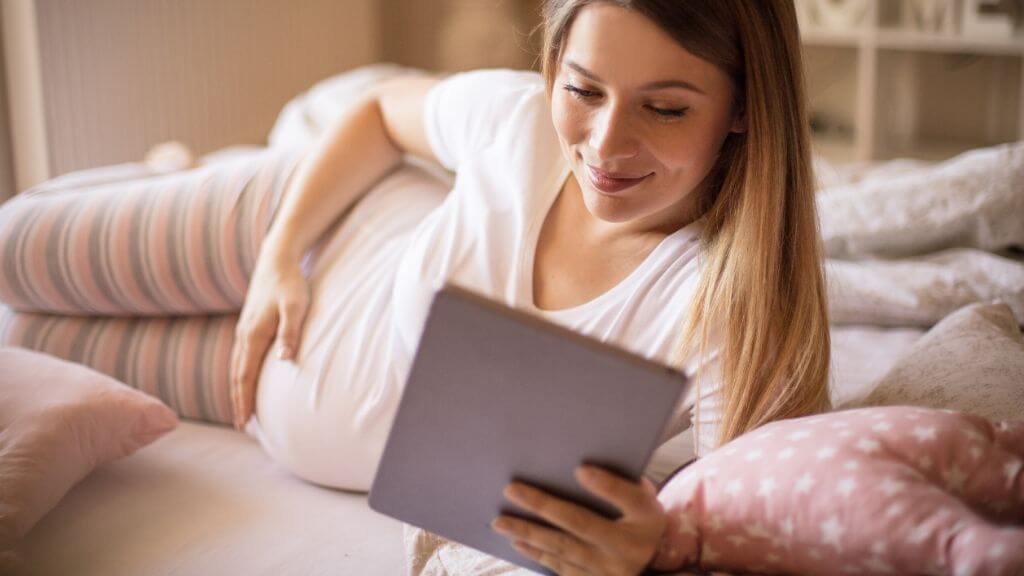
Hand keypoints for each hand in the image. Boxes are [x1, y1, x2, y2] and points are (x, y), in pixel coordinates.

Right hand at [229, 250, 309, 429]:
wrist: (277, 259)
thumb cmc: (291, 283)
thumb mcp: (296, 307)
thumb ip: (291, 333)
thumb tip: (284, 360)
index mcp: (253, 335)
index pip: (245, 376)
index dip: (244, 400)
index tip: (245, 422)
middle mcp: (244, 335)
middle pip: (237, 375)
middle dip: (238, 401)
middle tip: (241, 425)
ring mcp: (243, 329)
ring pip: (236, 366)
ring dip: (238, 389)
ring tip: (242, 408)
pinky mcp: (248, 324)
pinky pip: (240, 356)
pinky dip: (240, 373)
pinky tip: (246, 378)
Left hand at [491, 465, 666, 575]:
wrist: (650, 564)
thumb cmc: (639, 519)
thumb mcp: (643, 500)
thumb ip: (620, 484)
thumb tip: (580, 469)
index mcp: (646, 520)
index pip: (628, 498)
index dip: (605, 485)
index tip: (579, 469)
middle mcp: (628, 549)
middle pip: (581, 524)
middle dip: (543, 505)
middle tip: (511, 489)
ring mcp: (608, 571)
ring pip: (563, 548)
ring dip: (529, 532)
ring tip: (501, 520)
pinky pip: (560, 567)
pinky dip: (537, 553)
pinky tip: (517, 540)